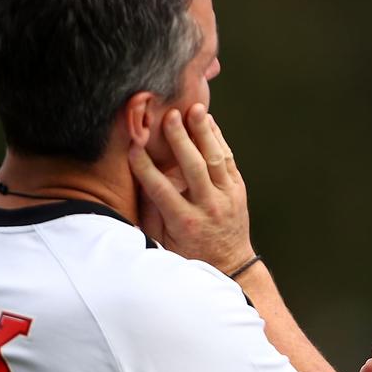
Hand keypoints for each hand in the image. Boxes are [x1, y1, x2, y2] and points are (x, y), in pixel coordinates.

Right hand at [128, 104, 255, 273]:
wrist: (231, 262)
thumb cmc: (188, 251)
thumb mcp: (164, 239)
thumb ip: (152, 212)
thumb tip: (136, 181)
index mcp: (185, 221)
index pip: (161, 189)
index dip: (145, 167)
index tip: (133, 145)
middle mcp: (208, 206)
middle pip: (194, 168)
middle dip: (181, 140)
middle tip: (170, 115)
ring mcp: (227, 196)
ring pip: (216, 159)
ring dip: (204, 132)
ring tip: (195, 108)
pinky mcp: (238, 189)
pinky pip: (228, 159)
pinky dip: (218, 138)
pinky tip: (208, 121)